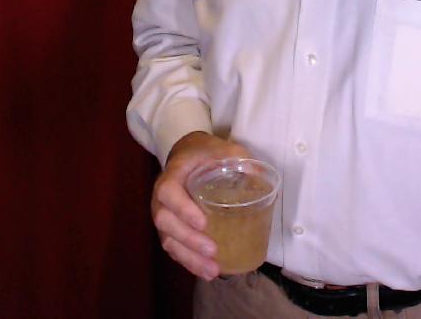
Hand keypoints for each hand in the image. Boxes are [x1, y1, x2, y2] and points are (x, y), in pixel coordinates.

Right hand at [151, 131, 251, 279]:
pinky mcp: (171, 229)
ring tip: (212, 270)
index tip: (203, 222)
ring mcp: (164, 215)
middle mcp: (161, 199)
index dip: (183, 209)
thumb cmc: (205, 152)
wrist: (187, 155)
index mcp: (172, 175)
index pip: (169, 193)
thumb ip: (237, 157)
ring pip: (169, 240)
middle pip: (166, 223)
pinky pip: (175, 248)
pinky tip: (207, 272)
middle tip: (213, 250)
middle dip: (189, 240)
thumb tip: (259, 175)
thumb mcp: (221, 147)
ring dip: (190, 258)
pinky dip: (189, 262)